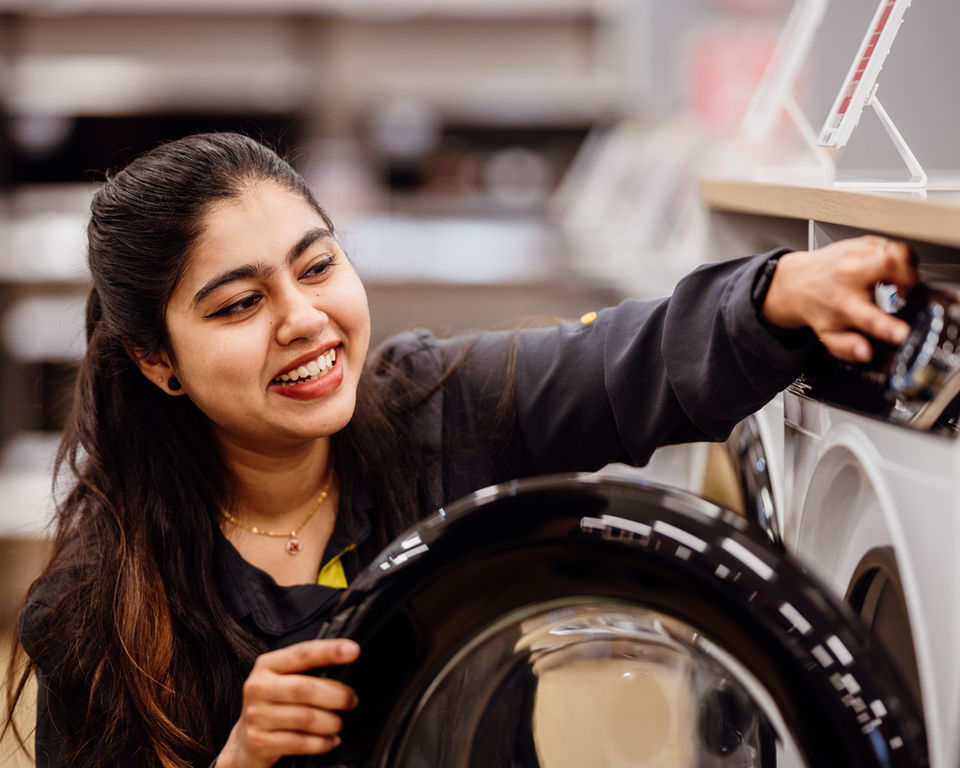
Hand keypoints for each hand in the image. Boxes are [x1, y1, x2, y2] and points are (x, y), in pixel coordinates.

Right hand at [216, 639, 359, 767]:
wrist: (244, 741)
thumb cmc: (274, 703)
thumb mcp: (284, 679)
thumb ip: (308, 669)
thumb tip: (346, 662)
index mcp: (268, 665)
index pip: (302, 653)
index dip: (329, 651)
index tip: (353, 650)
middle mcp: (258, 687)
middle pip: (304, 688)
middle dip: (336, 695)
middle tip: (351, 701)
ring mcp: (256, 715)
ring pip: (304, 718)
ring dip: (330, 722)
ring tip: (338, 723)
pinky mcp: (259, 741)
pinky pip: (299, 743)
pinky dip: (321, 743)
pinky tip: (329, 740)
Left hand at [762, 235, 916, 361]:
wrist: (797, 282)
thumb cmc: (817, 307)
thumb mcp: (827, 334)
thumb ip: (847, 347)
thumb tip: (865, 353)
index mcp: (843, 304)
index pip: (870, 317)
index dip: (889, 327)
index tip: (902, 333)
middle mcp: (849, 277)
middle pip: (888, 265)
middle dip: (909, 278)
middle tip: (908, 292)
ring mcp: (854, 257)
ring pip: (892, 251)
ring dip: (907, 266)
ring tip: (902, 280)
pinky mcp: (859, 243)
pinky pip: (889, 243)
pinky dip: (898, 256)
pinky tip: (891, 269)